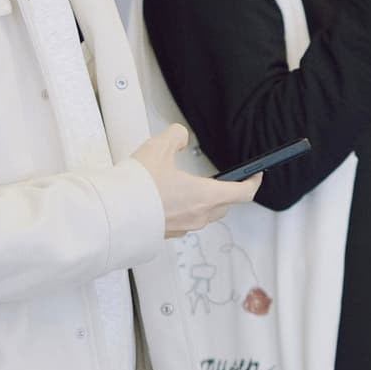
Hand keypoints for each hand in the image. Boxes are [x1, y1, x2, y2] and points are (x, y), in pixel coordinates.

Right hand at [131, 124, 261, 237]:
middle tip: (219, 180)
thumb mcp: (159, 147)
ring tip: (187, 187)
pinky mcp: (168, 234)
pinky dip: (184, 211)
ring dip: (204, 203)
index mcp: (205, 195)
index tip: (256, 175)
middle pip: (225, 206)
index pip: (243, 193)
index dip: (253, 182)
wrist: (114, 214)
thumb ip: (175, 136)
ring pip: (205, 216)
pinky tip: (167, 199)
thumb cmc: (138, 187)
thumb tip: (180, 136)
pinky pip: (185, 222)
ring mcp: (183, 227)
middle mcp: (198, 215)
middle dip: (226, 193)